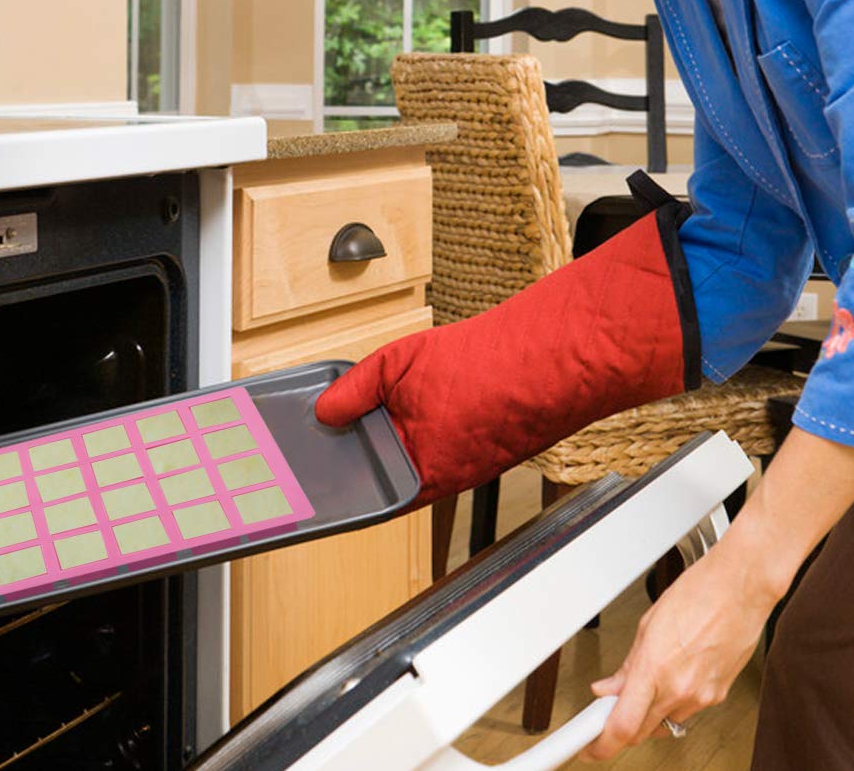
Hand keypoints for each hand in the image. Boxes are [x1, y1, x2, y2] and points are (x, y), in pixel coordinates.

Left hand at [314, 209, 693, 503]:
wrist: (547, 360)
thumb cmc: (483, 366)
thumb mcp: (398, 366)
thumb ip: (355, 390)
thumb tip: (324, 411)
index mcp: (417, 475)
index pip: (363, 493)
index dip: (334, 478)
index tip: (305, 469)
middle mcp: (442, 483)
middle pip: (385, 477)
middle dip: (359, 454)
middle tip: (329, 432)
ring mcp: (465, 469)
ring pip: (413, 460)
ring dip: (393, 437)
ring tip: (372, 409)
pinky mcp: (484, 452)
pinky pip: (441, 446)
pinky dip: (425, 427)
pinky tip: (420, 400)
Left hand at [578, 427, 853, 758]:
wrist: (742, 587)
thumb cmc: (699, 592)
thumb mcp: (649, 623)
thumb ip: (628, 664)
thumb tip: (609, 687)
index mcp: (654, 668)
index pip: (621, 726)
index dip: (600, 744)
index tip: (589, 746)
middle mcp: (679, 689)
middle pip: (641, 731)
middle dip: (621, 726)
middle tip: (608, 710)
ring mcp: (702, 696)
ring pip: (664, 722)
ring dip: (648, 711)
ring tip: (647, 678)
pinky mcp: (718, 696)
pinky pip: (686, 710)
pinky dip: (673, 700)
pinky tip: (673, 674)